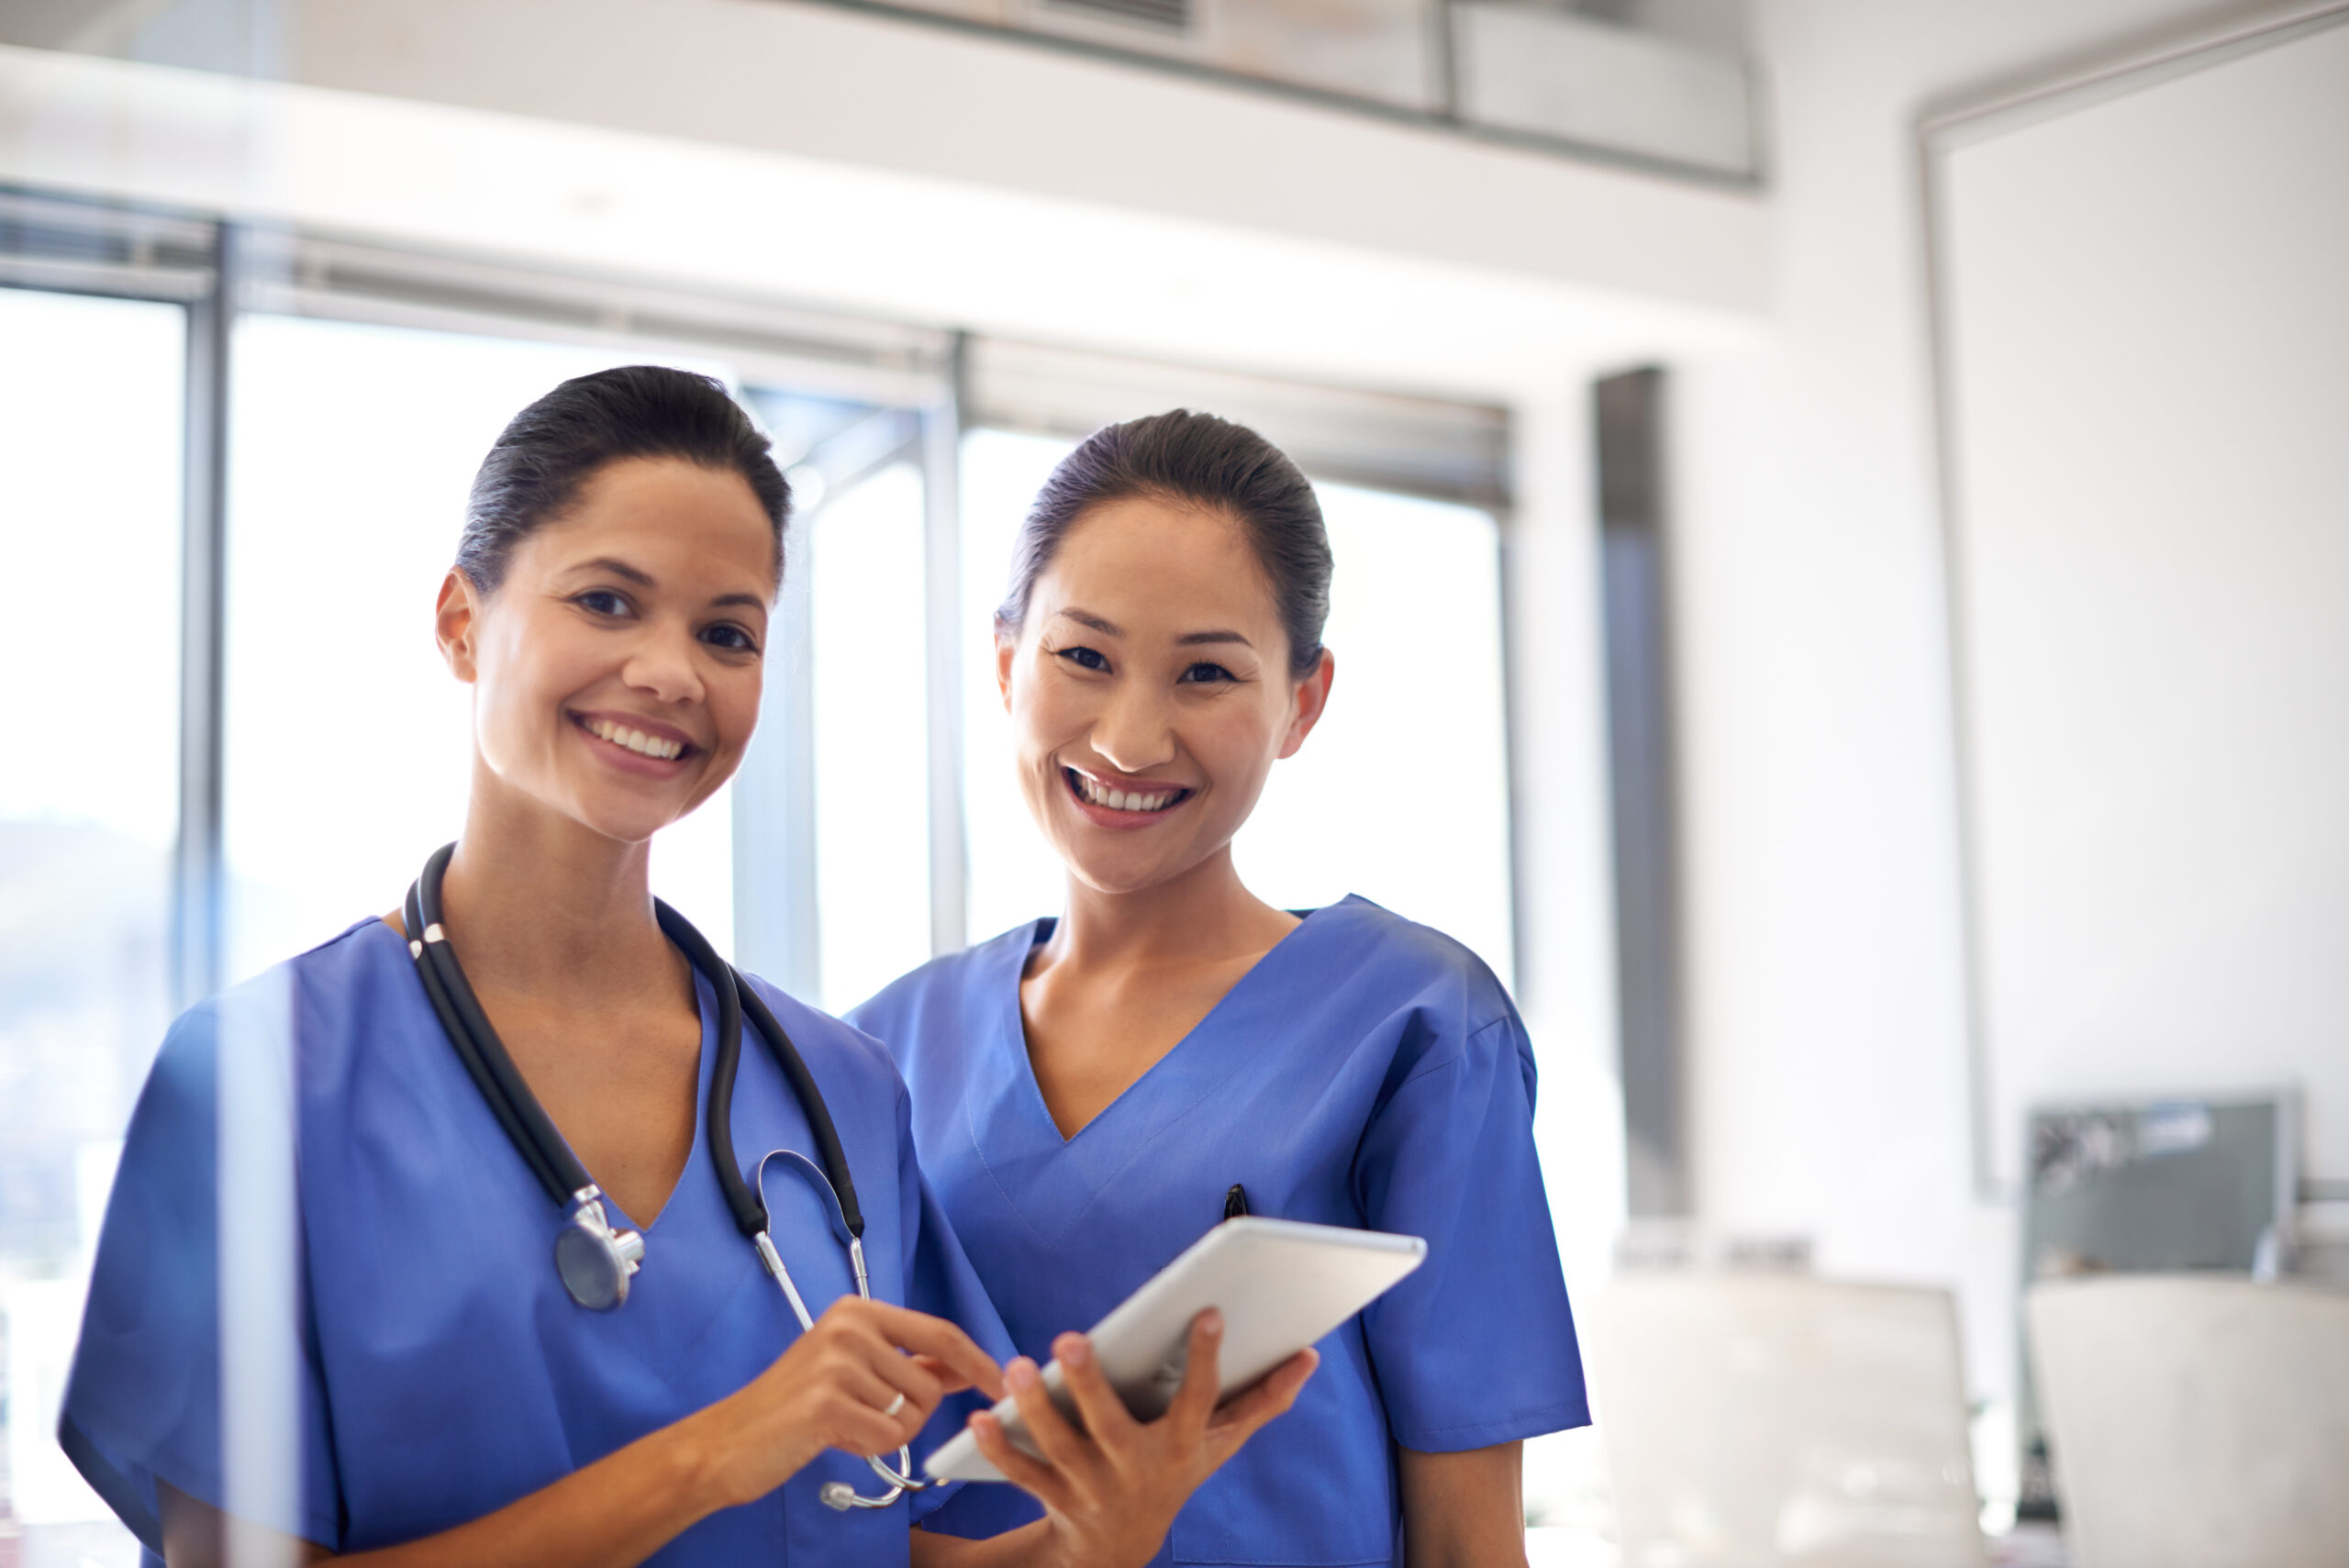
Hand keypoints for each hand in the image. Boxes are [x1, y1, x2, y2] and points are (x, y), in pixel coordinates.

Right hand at [700, 1297, 1004, 1507]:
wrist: (729, 1441)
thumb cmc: (794, 1406)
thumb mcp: (853, 1367)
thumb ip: (909, 1362)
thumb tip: (965, 1365)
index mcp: (858, 1310)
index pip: (939, 1332)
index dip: (976, 1361)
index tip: (999, 1383)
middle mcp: (848, 1326)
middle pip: (930, 1382)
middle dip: (913, 1412)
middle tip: (869, 1417)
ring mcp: (836, 1362)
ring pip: (911, 1413)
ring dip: (886, 1431)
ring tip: (844, 1424)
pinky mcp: (827, 1403)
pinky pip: (887, 1437)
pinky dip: (870, 1448)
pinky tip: (835, 1438)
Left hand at [967, 1310, 1317, 1567]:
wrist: (1120, 1548)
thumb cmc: (1176, 1472)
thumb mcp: (1222, 1444)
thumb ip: (1263, 1400)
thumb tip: (1309, 1355)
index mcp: (1180, 1447)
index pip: (1199, 1400)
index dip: (1206, 1359)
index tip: (1207, 1313)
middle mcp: (1135, 1468)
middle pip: (1110, 1426)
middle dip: (1089, 1384)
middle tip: (1070, 1338)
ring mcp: (1091, 1485)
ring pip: (1059, 1447)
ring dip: (1036, 1408)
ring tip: (1019, 1367)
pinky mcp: (1053, 1495)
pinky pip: (1022, 1472)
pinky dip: (999, 1446)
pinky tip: (980, 1416)